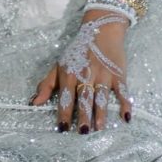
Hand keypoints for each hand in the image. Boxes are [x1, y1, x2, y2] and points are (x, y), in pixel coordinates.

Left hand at [32, 17, 132, 133]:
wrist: (101, 30)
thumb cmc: (77, 51)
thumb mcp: (59, 65)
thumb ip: (47, 85)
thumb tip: (34, 103)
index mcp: (70, 73)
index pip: (66, 96)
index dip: (64, 113)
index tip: (62, 128)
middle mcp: (86, 74)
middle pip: (84, 98)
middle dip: (83, 115)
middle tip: (82, 132)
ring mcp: (103, 74)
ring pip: (102, 96)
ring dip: (101, 112)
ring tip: (99, 128)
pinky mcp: (118, 73)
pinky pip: (122, 91)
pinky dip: (125, 104)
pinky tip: (126, 117)